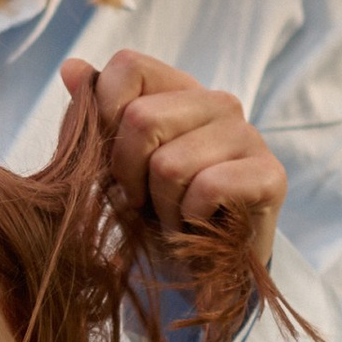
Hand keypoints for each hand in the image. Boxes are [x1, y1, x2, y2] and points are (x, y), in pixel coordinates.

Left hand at [62, 50, 284, 269]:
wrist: (200, 273)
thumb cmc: (156, 214)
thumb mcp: (114, 167)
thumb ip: (94, 118)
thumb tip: (71, 67)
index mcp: (179, 91)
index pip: (129, 67)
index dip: (103, 116)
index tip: (112, 163)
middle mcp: (218, 103)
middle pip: (143, 119)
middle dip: (129, 175)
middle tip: (144, 202)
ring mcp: (248, 136)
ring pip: (170, 164)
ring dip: (161, 208)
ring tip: (175, 218)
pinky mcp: (270, 175)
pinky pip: (206, 190)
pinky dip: (190, 222)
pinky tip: (199, 229)